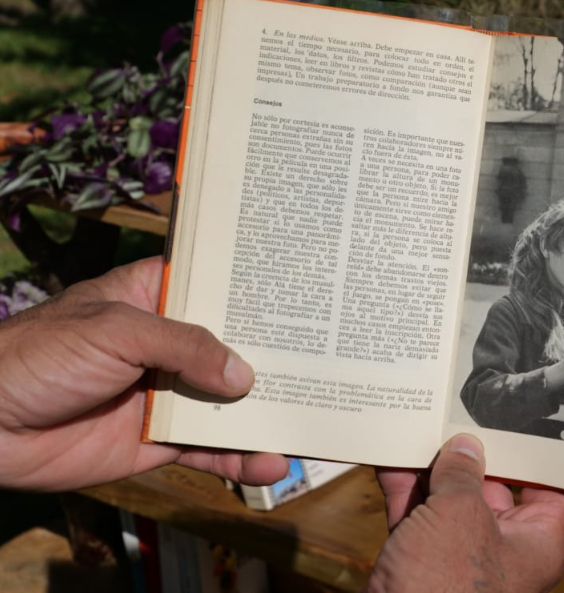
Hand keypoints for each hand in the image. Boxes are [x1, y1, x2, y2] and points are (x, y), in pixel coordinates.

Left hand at [0, 257, 288, 491]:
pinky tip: (271, 463)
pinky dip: (240, 459)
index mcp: (158, 296)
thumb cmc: (42, 355)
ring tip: (315, 420)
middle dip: (282, 356)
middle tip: (335, 362)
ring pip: (232, 402)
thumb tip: (246, 375)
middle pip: (238, 346)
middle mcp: (172, 343)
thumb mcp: (117, 330)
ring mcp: (169, 393)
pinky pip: (210, 449)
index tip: (314, 291)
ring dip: (269, 413)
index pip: (220, 287)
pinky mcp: (161, 441)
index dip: (263, 290)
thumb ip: (185, 346)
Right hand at [369, 434, 563, 592]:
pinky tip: (390, 457)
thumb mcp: (459, 515)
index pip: (547, 493)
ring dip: (430, 470)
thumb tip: (464, 449)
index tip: (514, 428)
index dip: (532, 462)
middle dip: (469, 458)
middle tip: (455, 419)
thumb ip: (462, 475)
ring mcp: (460, 559)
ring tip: (419, 429)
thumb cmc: (444, 585)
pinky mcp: (423, 566)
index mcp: (535, 545)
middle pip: (491, 491)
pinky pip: (416, 518)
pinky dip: (404, 491)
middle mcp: (502, 552)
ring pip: (449, 503)